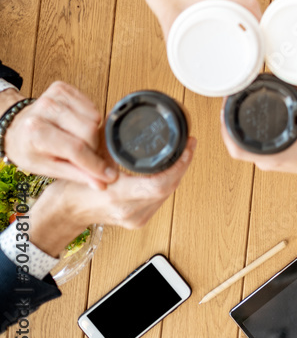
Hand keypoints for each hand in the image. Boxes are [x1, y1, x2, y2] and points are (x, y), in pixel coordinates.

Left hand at [4, 81, 116, 188]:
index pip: (75, 149)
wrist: (17, 127)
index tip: (109, 175)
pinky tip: (78, 127)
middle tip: (91, 158)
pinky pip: (92, 106)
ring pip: (94, 117)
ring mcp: (54, 95)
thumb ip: (77, 174)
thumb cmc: (30, 149)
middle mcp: (45, 108)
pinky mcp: (63, 88)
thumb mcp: (47, 168)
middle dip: (95, 148)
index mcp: (36, 132)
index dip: (95, 164)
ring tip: (81, 142)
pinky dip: (91, 120)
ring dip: (94, 133)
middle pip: (89, 130)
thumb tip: (103, 182)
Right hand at [28, 138, 195, 256]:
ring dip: (177, 174)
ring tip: (183, 153)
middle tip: (190, 144)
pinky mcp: (138, 220)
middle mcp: (130, 211)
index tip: (188, 146)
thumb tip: (123, 117)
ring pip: (167, 194)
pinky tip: (171, 170)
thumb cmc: (74, 187)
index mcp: (118, 195)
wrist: (65, 212)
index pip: (160, 184)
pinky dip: (168, 183)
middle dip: (183, 165)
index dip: (179, 164)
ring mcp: (135, 218)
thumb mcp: (92, 157)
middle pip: (169, 188)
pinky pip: (161, 200)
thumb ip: (111, 141)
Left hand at [124, 0, 261, 37]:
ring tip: (244, 33)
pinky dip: (234, 8)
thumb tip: (177, 57)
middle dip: (255, 24)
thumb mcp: (168, 17)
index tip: (260, 40)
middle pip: (250, 4)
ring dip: (246, 16)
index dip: (259, 24)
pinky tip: (228, 18)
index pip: (250, 6)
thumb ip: (174, 38)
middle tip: (254, 42)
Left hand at [221, 90, 296, 187]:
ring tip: (235, 106)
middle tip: (228, 101)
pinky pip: (253, 145)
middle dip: (228, 122)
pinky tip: (250, 118)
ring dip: (236, 127)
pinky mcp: (274, 157)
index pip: (236, 147)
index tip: (223, 109)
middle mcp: (265, 160)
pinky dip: (247, 131)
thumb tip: (295, 83)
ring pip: (242, 144)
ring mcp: (268, 160)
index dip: (225, 128)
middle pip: (235, 144)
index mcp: (270, 156)